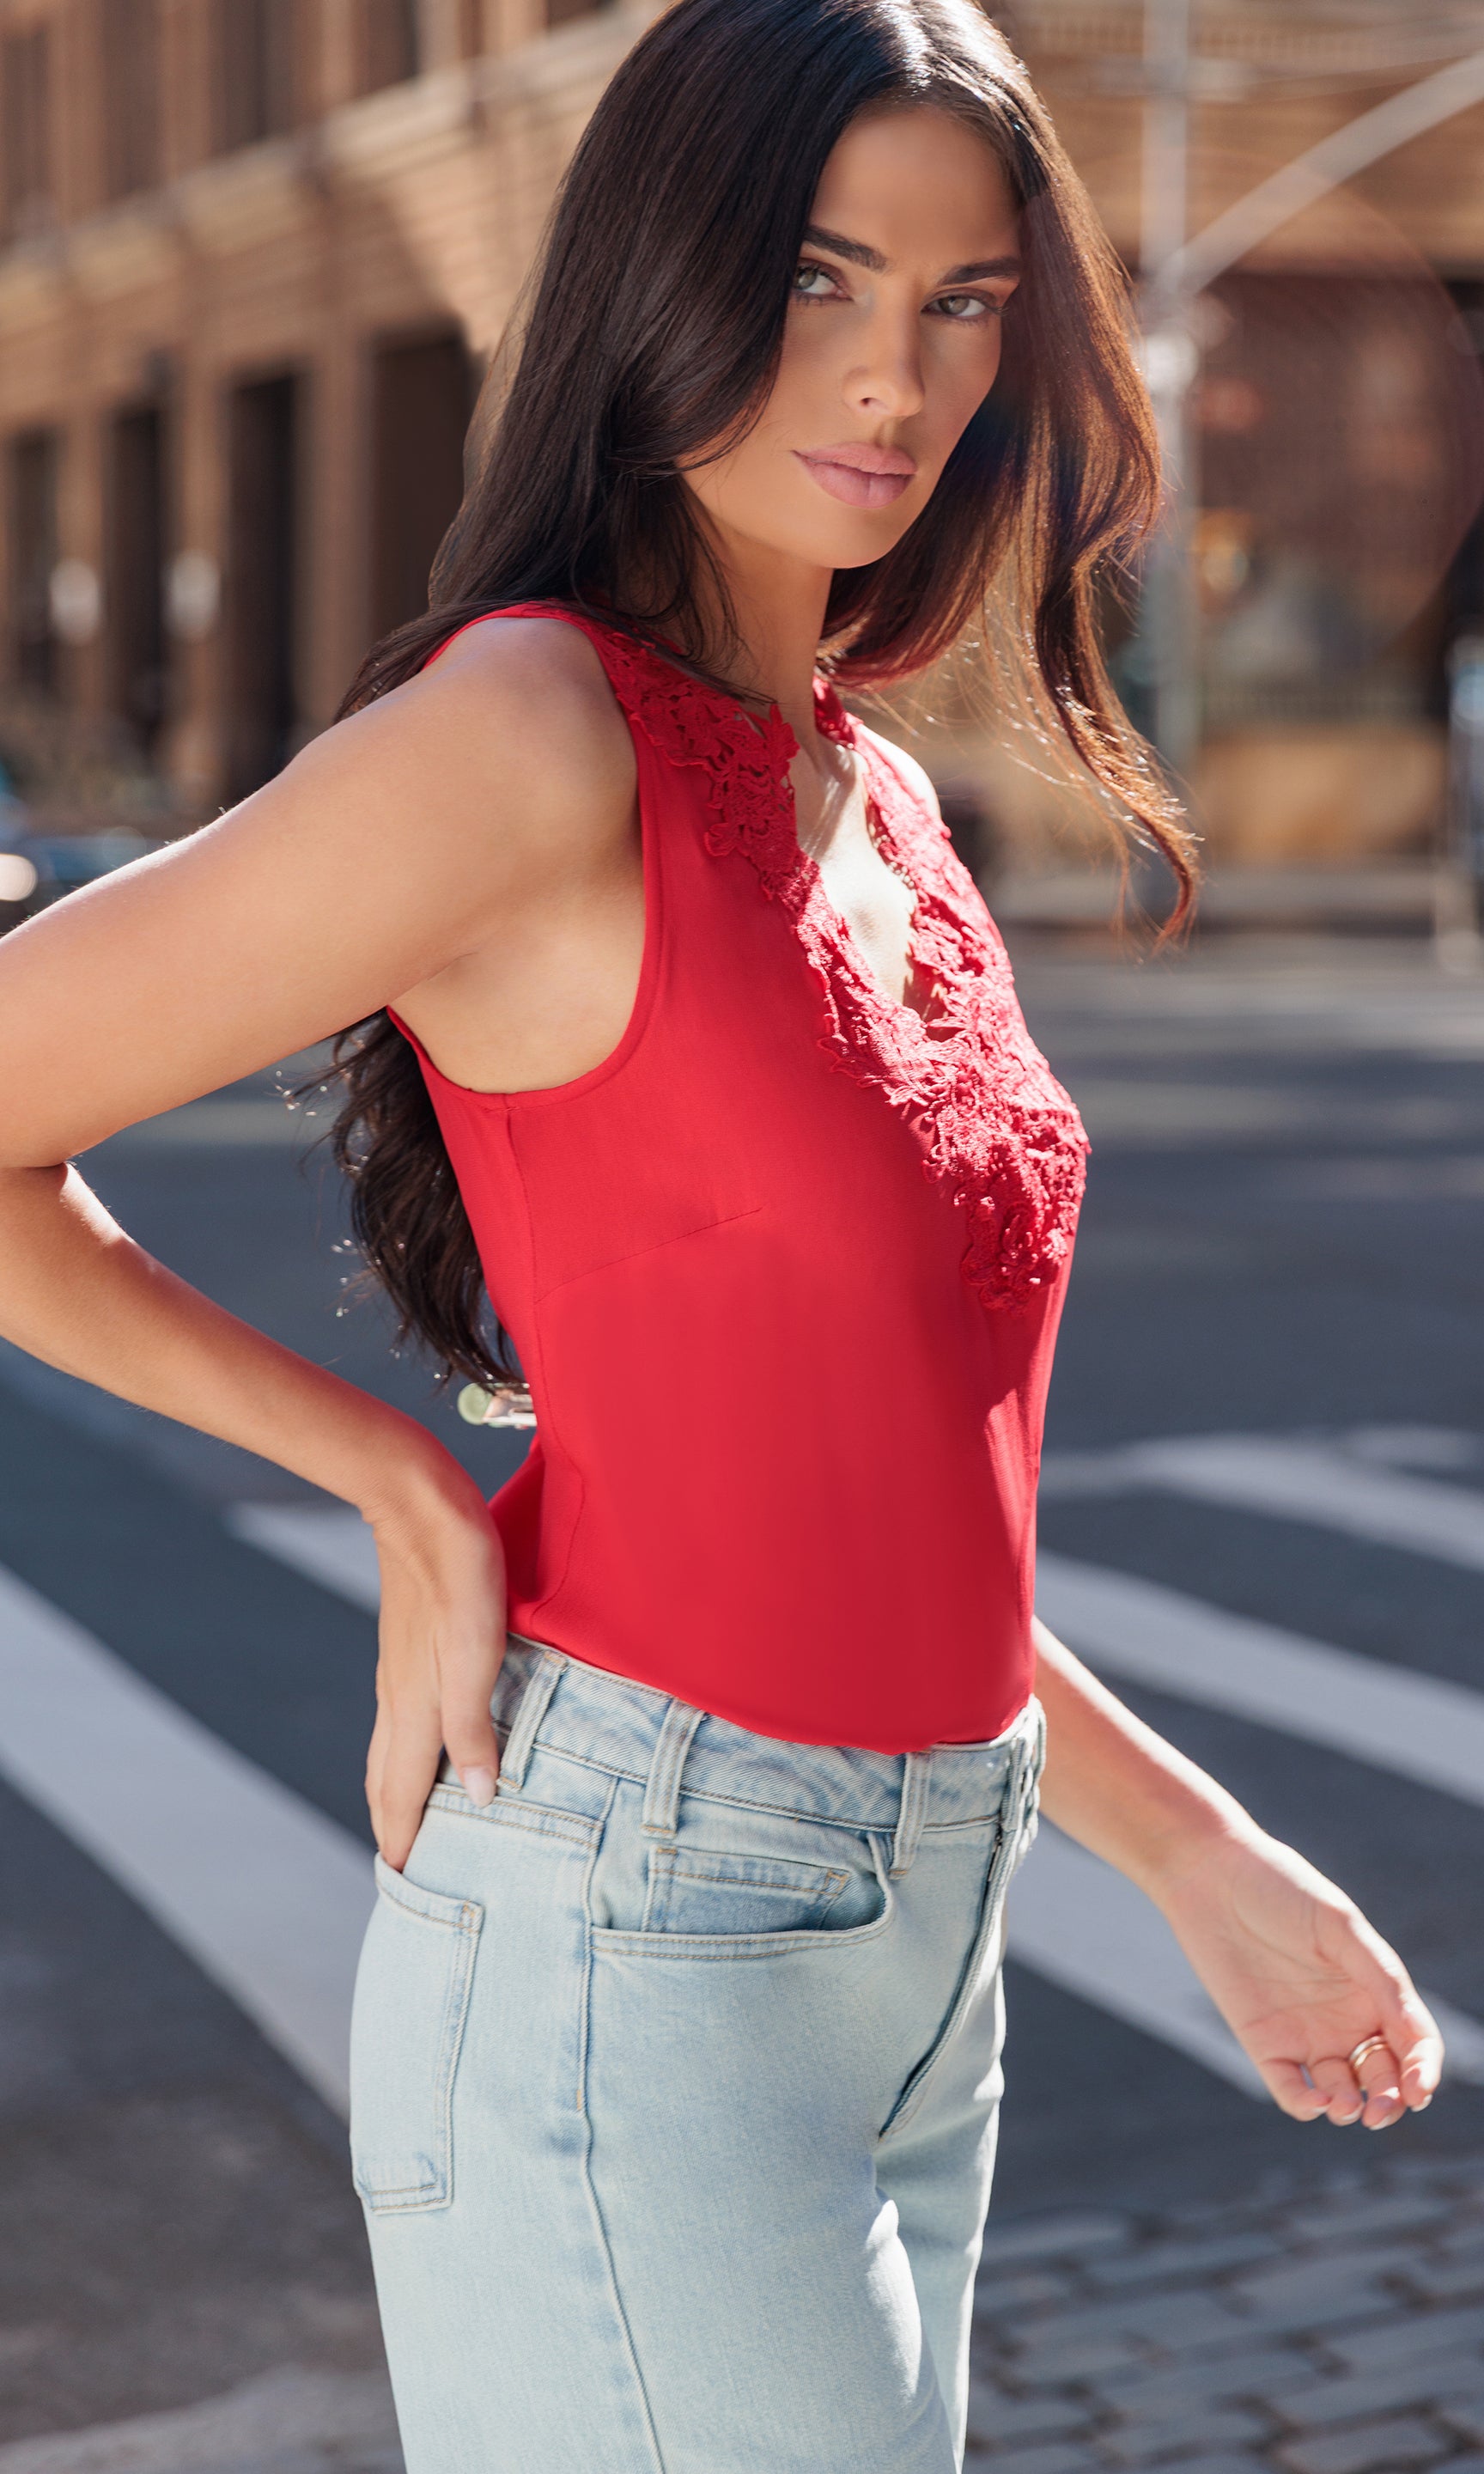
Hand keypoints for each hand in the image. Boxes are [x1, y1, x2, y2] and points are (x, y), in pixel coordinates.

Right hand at [363, 1457, 507, 1869]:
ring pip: (391, 1752)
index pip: (400, 1795)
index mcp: (414, 1708)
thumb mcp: (477, 1650)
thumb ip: (475, 1726)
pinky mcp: (406, 1649)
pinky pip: (401, 1723)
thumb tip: (478, 1797)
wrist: (416, 1501)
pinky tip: (427, 1748)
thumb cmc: (457, 1570)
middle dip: (395, 1831)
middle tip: (408, 1874)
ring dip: (398, 1794)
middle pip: (387, 1783)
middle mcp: (398, 1698)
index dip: (405, 1844)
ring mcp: (397, 1673)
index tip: (408, 1891)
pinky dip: (407, 1756)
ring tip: (413, 1824)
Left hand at [1158, 1824, 1442, 2128]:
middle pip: (1383, 2076)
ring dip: (1352, 2108)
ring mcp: (1306, 2034)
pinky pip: (1291, 2090)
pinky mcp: (1265, 2044)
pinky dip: (1307, 2104)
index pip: (1413, 2043)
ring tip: (1348, 2106)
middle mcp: (1346, 2018)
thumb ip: (1382, 1977)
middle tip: (1382, 2110)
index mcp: (1374, 1989)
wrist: (1211, 1877)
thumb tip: (1415, 2034)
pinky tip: (1315, 2101)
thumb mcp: (1339, 1926)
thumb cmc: (1282, 1889)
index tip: (1420, 2090)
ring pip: (1343, 2092)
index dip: (1424, 2071)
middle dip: (1391, 2101)